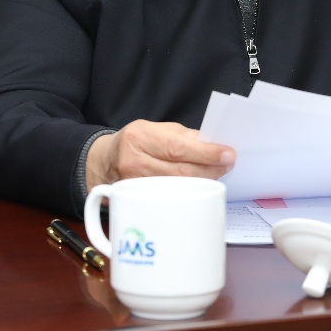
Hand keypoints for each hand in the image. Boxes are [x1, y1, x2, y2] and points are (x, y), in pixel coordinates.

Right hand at [85, 120, 234, 190]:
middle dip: (210, 169)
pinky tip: (198, 187)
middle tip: (227, 165)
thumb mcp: (155, 129)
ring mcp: (134, 185)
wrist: (103, 162)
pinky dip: (188, 192)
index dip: (206, 153)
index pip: (178, 148)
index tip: (228, 154)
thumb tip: (213, 145)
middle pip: (180, 172)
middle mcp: (134, 161)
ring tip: (216, 173)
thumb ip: (184, 136)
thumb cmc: (134, 142)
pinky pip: (168, 198)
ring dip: (202, 181)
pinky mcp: (136, 202)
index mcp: (140, 137)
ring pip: (177, 188)